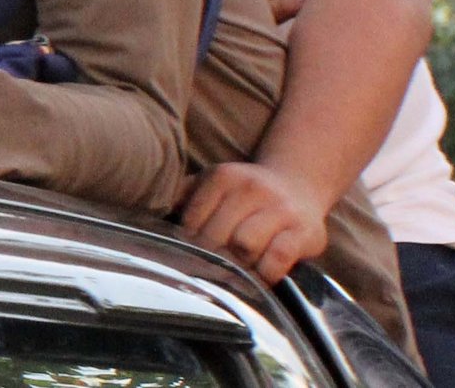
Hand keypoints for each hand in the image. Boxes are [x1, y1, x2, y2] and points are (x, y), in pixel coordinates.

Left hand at [179, 162, 331, 283]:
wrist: (298, 186)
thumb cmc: (244, 193)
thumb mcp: (214, 183)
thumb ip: (184, 194)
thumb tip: (151, 214)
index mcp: (224, 176)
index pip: (193, 218)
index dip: (188, 242)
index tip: (187, 254)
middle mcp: (252, 188)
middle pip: (218, 234)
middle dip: (210, 257)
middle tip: (208, 271)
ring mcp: (280, 209)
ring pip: (245, 245)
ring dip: (236, 266)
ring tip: (232, 275)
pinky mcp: (304, 232)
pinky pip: (278, 258)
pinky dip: (264, 273)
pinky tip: (257, 278)